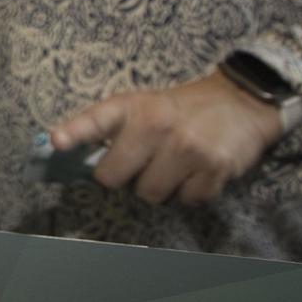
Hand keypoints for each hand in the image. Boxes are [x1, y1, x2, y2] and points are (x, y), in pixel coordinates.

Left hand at [48, 71, 283, 206]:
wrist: (244, 101)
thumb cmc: (182, 109)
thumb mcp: (145, 106)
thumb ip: (112, 129)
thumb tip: (70, 157)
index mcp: (134, 106)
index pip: (97, 119)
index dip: (76, 131)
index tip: (58, 142)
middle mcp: (157, 125)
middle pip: (112, 177)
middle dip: (123, 177)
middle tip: (142, 163)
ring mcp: (186, 148)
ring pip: (149, 195)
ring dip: (159, 187)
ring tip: (173, 165)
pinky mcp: (213, 169)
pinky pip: (185, 201)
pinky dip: (190, 193)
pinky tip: (198, 172)